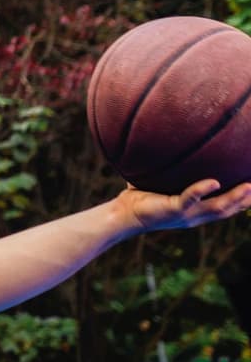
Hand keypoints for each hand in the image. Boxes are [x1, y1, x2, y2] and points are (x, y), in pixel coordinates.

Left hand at [117, 178, 250, 234]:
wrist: (123, 215)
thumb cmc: (140, 197)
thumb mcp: (162, 183)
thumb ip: (171, 171)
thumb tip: (171, 146)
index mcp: (197, 210)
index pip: (225, 207)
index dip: (242, 201)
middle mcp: (196, 215)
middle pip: (229, 209)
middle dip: (246, 200)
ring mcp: (186, 214)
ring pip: (217, 207)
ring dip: (235, 198)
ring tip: (249, 186)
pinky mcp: (173, 210)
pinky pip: (190, 199)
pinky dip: (201, 190)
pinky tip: (213, 182)